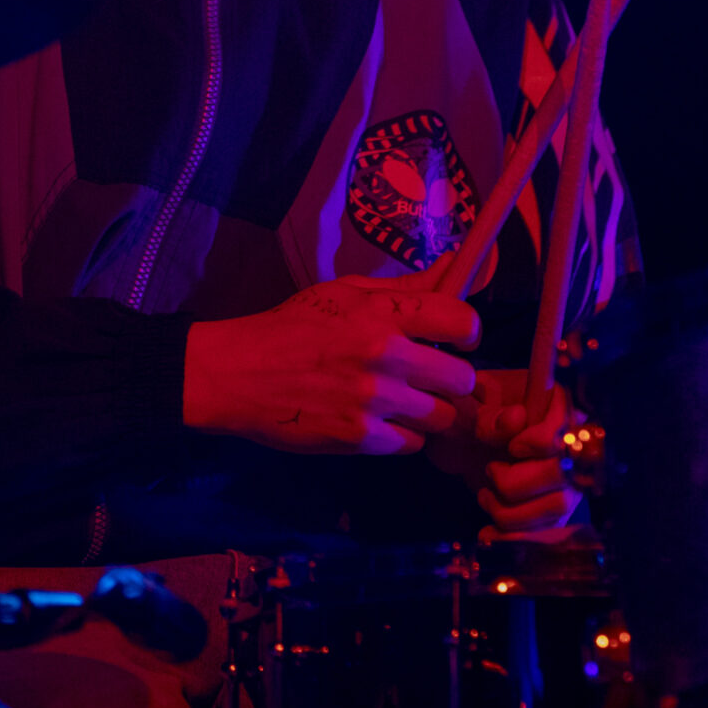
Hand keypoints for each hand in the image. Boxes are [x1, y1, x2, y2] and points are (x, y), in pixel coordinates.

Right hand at [182, 263, 480, 454]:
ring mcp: (372, 400)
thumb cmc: (293, 326)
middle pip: (462, 378)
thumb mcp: (346, 292)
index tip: (457, 340)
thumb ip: (405, 287)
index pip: (461, 321)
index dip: (468, 334)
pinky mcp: (358, 438)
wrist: (238, 372)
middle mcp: (383, 355)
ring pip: (443, 416)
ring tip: (406, 400)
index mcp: (382, 313)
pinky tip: (382, 420)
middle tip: (433, 377)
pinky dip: (404, 435)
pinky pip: (413, 444)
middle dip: (453, 378)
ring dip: (430, 410)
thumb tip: (457, 264)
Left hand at [460, 370, 583, 539]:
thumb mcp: (470, 407)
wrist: (461, 443)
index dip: (540, 441)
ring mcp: (568, 478)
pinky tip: (489, 533)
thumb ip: (490, 413)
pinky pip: (548, 532)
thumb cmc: (467, 416)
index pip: (567, 426)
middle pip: (564, 473)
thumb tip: (516, 419)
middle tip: (491, 472)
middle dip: (517, 483)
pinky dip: (516, 537)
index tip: (513, 447)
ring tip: (486, 498)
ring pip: (557, 506)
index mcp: (554, 404)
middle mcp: (571, 441)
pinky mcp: (556, 508)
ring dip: (512, 511)